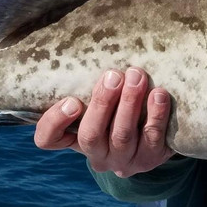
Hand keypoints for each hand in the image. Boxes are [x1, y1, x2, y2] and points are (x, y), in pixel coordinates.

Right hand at [34, 68, 173, 176]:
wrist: (157, 138)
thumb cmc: (120, 110)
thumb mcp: (100, 102)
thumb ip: (90, 85)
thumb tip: (91, 47)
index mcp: (76, 138)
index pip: (48, 139)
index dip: (54, 122)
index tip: (71, 100)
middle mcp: (98, 155)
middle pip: (91, 135)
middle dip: (102, 103)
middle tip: (113, 75)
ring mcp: (124, 160)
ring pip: (122, 135)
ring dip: (129, 103)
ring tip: (136, 76)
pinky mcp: (151, 158)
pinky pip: (153, 137)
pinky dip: (156, 114)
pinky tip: (159, 94)